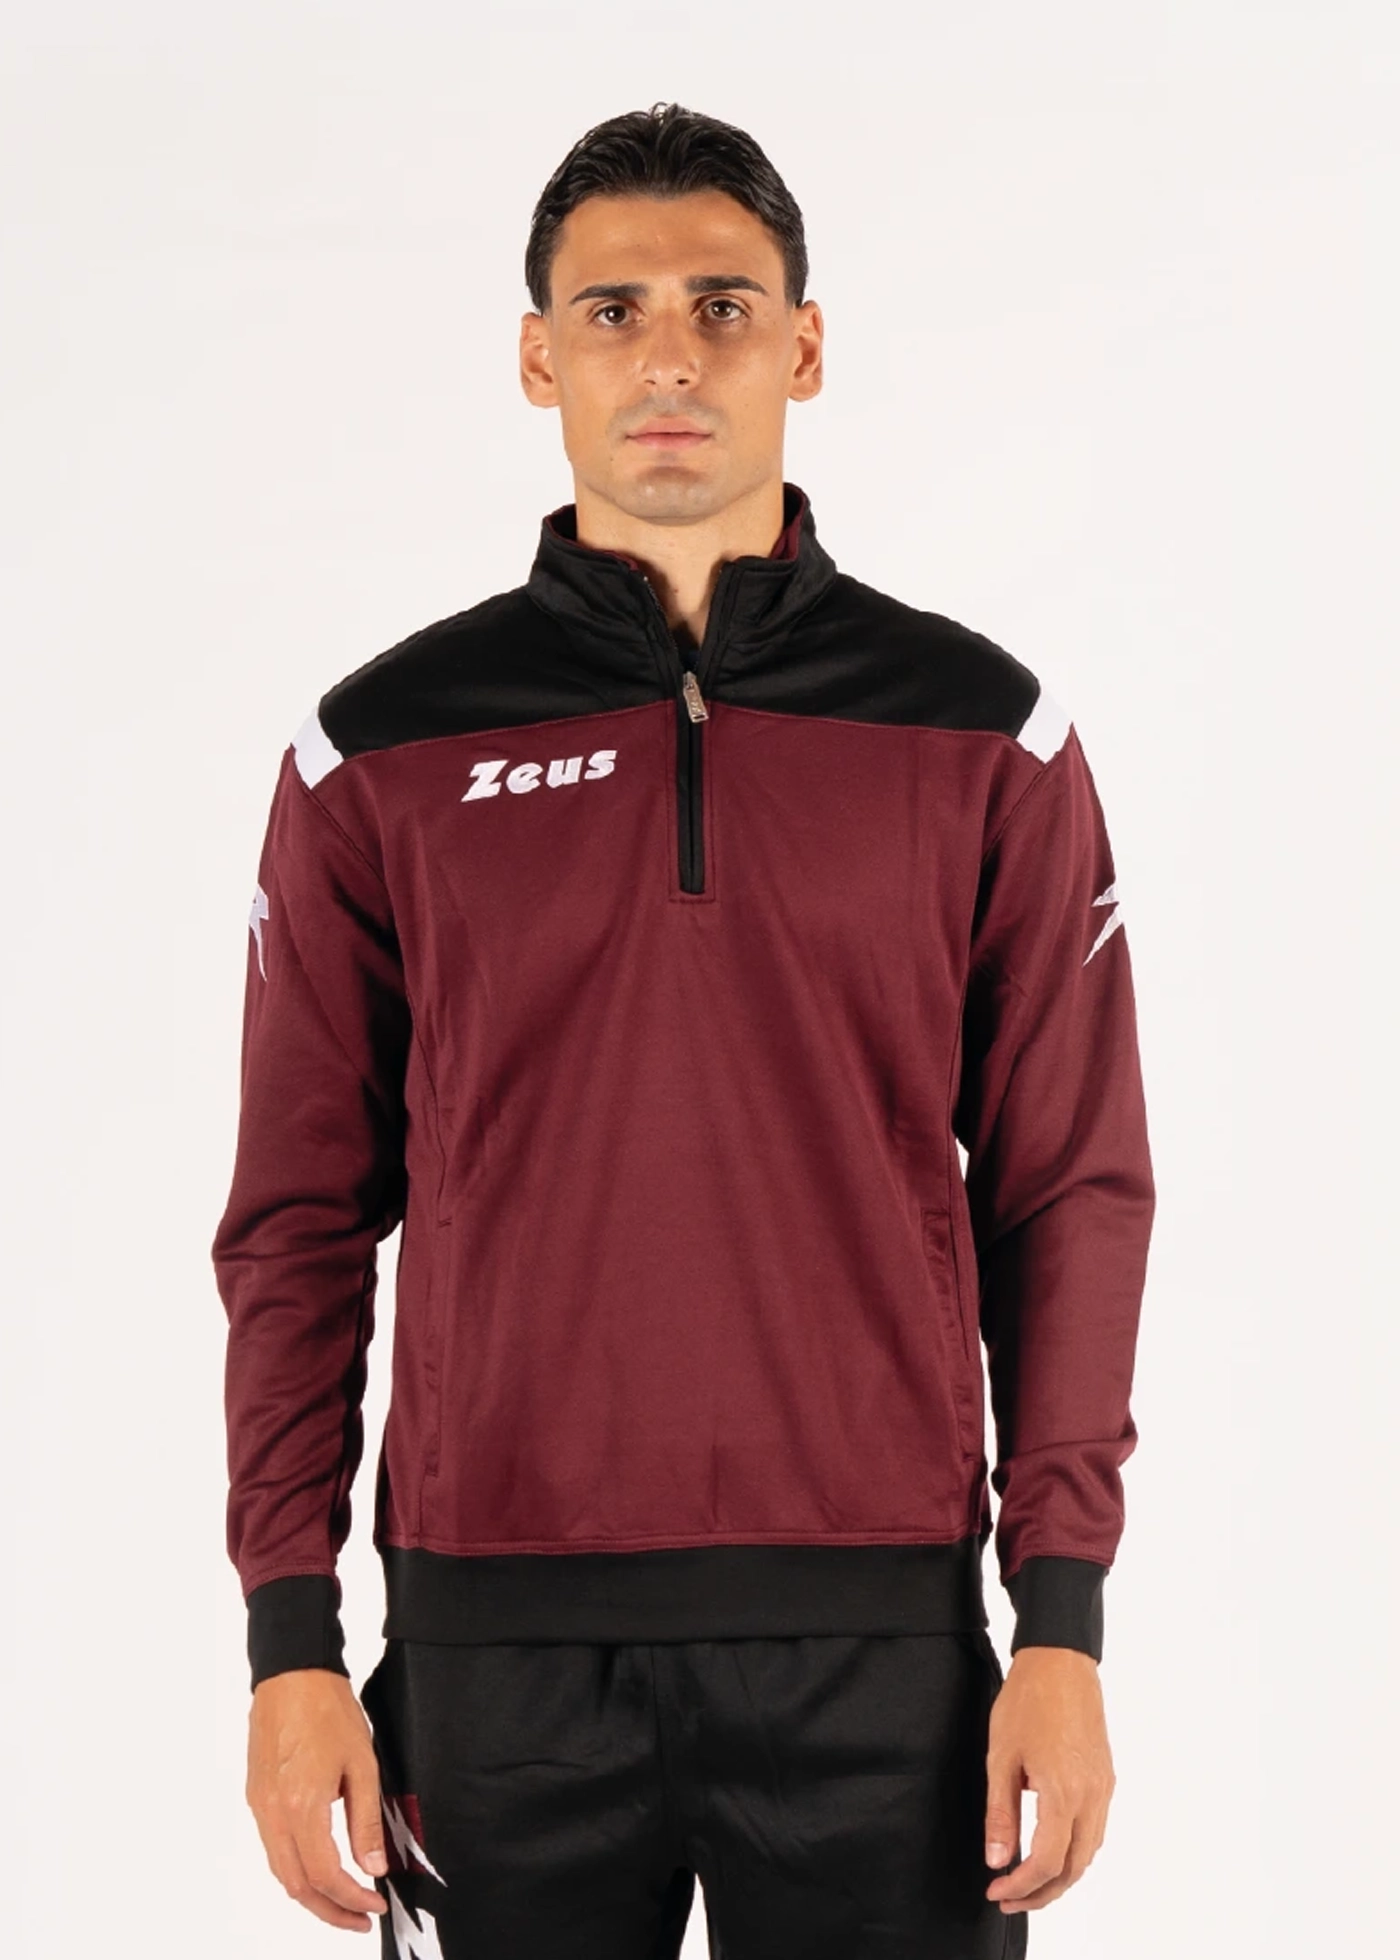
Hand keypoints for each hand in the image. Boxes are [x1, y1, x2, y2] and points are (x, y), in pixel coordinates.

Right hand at [246, 1667, 389, 1930]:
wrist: (292, 1672)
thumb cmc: (328, 1708)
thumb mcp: (362, 1763)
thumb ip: (365, 1821)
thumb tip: (372, 1866)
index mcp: (302, 1807)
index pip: (326, 1875)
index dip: (352, 1898)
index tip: (375, 1905)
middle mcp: (273, 1813)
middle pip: (296, 1885)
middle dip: (329, 1910)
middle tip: (359, 1919)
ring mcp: (260, 1806)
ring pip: (280, 1870)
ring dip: (311, 1893)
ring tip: (343, 1900)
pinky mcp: (256, 1796)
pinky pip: (272, 1847)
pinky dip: (295, 1868)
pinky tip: (319, 1866)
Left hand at [983, 1645, 1114, 1914]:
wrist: (1060, 1659)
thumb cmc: (1027, 1700)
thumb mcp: (1001, 1756)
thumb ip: (1000, 1813)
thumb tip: (997, 1859)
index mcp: (1064, 1792)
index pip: (1047, 1862)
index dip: (1022, 1886)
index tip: (997, 1890)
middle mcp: (1092, 1796)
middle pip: (1074, 1867)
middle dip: (1042, 1892)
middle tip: (1009, 1897)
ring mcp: (1104, 1787)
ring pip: (1090, 1851)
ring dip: (1061, 1875)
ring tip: (1028, 1880)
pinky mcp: (1106, 1776)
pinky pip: (1096, 1828)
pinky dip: (1075, 1850)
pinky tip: (1052, 1847)